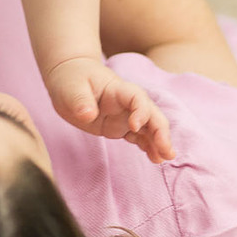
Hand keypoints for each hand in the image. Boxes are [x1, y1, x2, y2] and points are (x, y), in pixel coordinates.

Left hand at [44, 55, 173, 164]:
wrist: (70, 77)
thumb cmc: (70, 79)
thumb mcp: (70, 87)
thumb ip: (80, 100)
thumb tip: (88, 115)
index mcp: (117, 89)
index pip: (137, 98)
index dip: (141, 111)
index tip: (134, 127)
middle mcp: (126, 103)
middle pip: (151, 113)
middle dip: (161, 131)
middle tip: (167, 151)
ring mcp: (125, 115)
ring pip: (150, 127)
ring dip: (159, 141)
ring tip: (164, 159)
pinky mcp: (121, 126)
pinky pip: (140, 137)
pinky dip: (149, 146)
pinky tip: (155, 158)